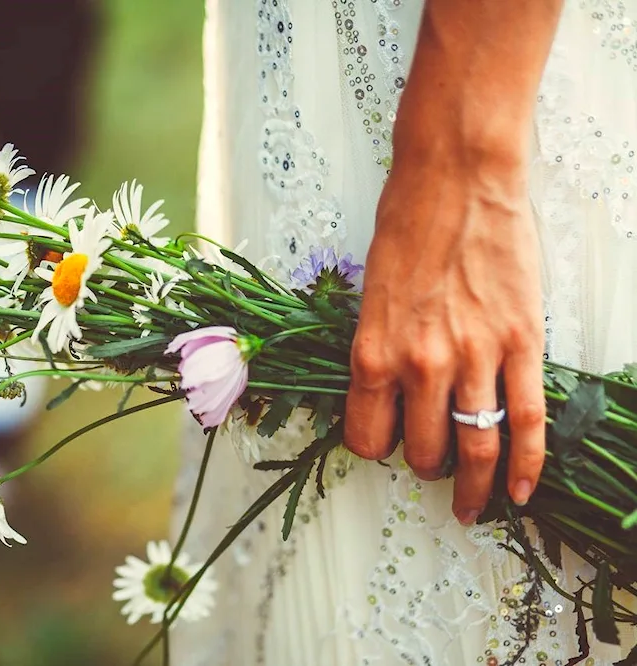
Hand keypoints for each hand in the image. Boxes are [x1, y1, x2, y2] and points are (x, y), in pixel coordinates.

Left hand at [343, 138, 546, 525]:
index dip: (376, 448)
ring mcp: (474, 357)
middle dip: (424, 465)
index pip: (367, 437)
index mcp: (371, 353)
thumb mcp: (371, 297)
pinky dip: (527, 464)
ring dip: (472, 484)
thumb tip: (389, 395)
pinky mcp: (520, 343)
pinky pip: (526, 421)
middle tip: (430, 464)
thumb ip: (380, 351)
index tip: (386, 444)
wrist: (455, 177)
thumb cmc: (406, 226)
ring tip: (471, 503)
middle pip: (422, 449)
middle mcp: (419, 365)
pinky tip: (522, 491)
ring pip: (475, 446)